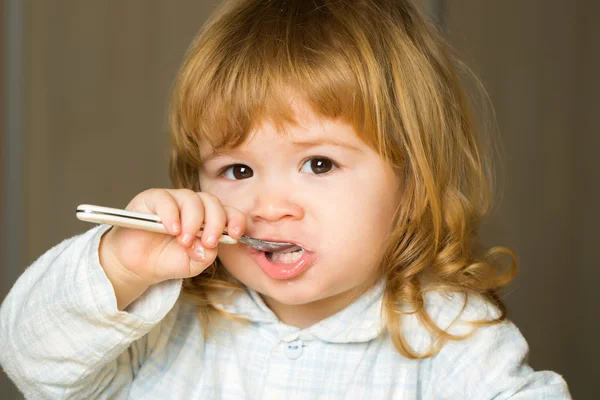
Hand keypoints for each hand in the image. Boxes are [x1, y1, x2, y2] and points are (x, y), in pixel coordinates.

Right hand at [98, 188, 245, 308]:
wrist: (137, 266)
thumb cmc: (167, 260)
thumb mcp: (194, 263)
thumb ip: (206, 255)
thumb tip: (208, 245)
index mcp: (208, 218)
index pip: (228, 211)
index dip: (235, 220)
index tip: (235, 234)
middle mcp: (193, 206)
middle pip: (212, 202)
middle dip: (215, 222)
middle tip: (207, 242)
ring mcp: (173, 200)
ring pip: (191, 199)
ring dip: (192, 221)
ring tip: (184, 241)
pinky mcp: (151, 199)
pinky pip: (165, 199)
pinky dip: (171, 214)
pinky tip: (172, 230)